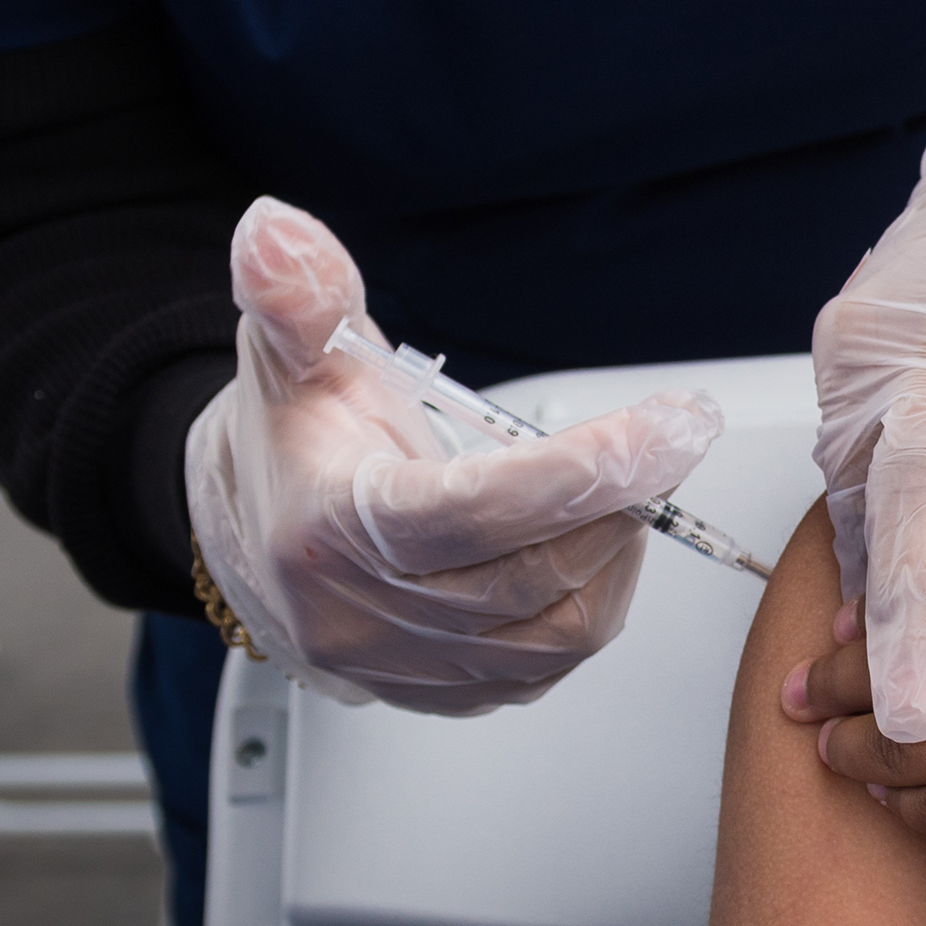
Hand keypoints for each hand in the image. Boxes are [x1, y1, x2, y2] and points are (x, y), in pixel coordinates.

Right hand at [183, 196, 720, 713]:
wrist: (257, 529)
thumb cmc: (295, 437)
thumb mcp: (292, 350)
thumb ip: (298, 293)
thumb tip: (274, 231)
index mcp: (326, 527)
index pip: (470, 511)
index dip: (580, 471)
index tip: (669, 425)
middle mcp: (361, 615)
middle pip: (529, 578)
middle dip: (621, 501)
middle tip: (666, 438)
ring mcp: (404, 666)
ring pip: (554, 634)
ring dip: (616, 554)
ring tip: (628, 484)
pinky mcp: (444, 694)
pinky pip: (546, 667)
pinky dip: (593, 601)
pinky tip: (597, 543)